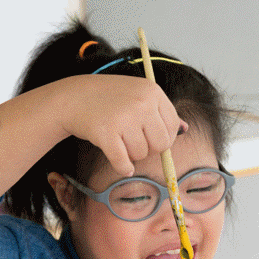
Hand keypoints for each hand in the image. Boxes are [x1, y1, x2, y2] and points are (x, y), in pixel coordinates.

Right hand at [56, 75, 187, 175]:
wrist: (73, 97)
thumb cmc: (108, 97)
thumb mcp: (138, 93)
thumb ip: (161, 111)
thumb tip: (185, 129)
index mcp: (153, 92)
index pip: (172, 128)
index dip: (161, 138)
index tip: (148, 136)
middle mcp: (142, 103)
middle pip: (161, 145)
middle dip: (148, 149)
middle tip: (132, 140)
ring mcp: (124, 117)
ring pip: (141, 154)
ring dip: (131, 154)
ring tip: (118, 139)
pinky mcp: (107, 133)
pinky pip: (124, 163)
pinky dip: (122, 167)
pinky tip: (119, 162)